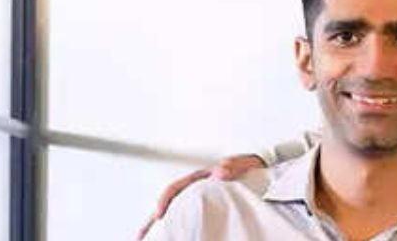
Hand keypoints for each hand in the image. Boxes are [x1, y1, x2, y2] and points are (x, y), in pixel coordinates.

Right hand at [136, 154, 266, 238]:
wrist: (256, 168)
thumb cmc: (246, 166)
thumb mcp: (241, 164)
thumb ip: (231, 166)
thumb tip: (218, 172)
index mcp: (198, 178)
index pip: (174, 189)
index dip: (164, 201)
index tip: (159, 215)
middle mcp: (194, 189)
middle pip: (167, 204)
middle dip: (151, 220)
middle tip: (140, 236)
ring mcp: (198, 198)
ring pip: (174, 213)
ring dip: (160, 227)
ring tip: (146, 240)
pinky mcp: (205, 207)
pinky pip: (188, 218)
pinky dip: (177, 228)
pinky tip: (174, 237)